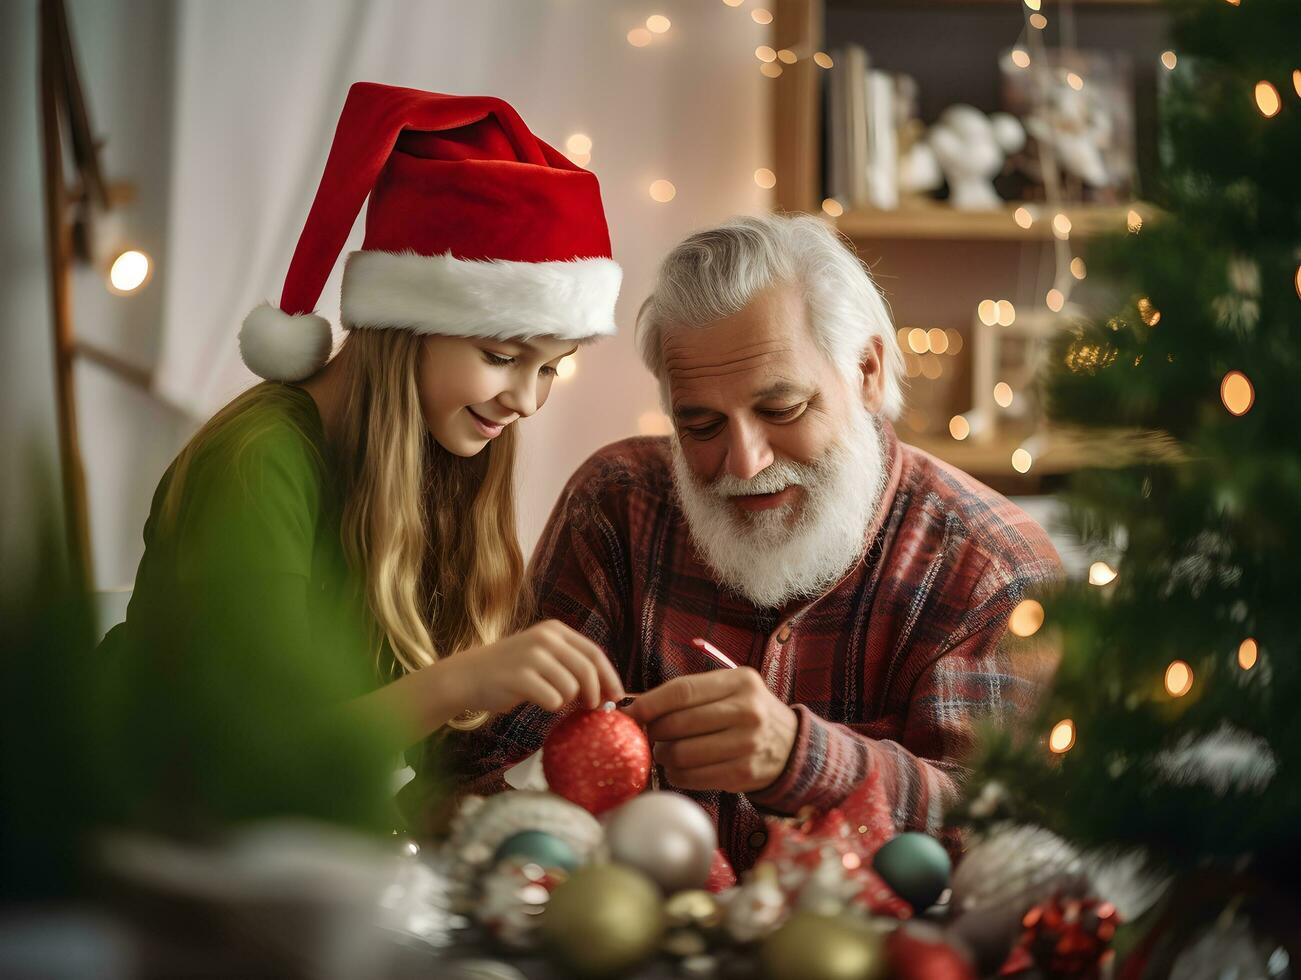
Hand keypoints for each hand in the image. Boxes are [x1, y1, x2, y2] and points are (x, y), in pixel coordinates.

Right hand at [441, 620, 624, 714]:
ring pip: (571, 688)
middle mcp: (546, 638)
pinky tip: (538, 700)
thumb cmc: (511, 670)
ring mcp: (532, 656)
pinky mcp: (521, 676)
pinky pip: (553, 700)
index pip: (594, 653)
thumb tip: (606, 689)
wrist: (468, 675)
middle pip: (588, 671)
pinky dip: (550, 705)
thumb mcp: (542, 654)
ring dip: (566, 700)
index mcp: (555, 630)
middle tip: (591, 707)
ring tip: (550, 697)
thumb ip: (570, 663)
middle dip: (595, 693)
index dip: (610, 676)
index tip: (617, 696)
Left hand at [624, 667, 796, 793]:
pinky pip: (692, 777)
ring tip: (665, 751)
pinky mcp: (743, 774)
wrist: (791, 746)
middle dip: (654, 731)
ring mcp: (747, 744)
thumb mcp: (730, 689)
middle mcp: (747, 711)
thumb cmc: (746, 713)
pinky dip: (676, 774)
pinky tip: (680, 768)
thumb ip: (689, 693)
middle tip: (649, 734)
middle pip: (678, 723)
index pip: (682, 691)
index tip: (630, 712)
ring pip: (682, 753)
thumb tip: (636, 706)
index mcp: (740, 682)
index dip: (650, 703)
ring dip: (663, 755)